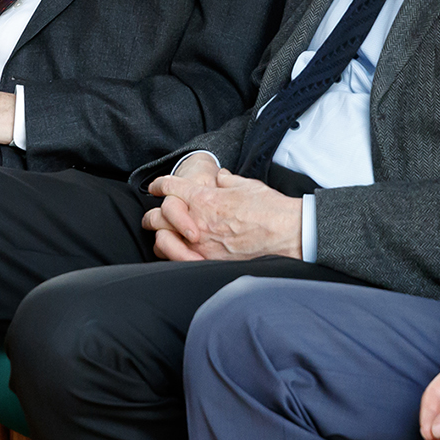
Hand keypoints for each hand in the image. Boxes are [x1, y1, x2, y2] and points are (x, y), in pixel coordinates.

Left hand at [142, 165, 300, 261]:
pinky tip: (174, 251)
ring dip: (159, 235)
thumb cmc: (269, 208)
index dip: (159, 185)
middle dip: (152, 214)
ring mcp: (201, 244)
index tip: (156, 187)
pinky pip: (177, 259)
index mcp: (204, 198)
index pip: (170, 187)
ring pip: (162, 240)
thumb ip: (226, 181)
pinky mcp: (209, 261)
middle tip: (152, 214)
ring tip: (160, 234)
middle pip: (158, 215)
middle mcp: (197, 221)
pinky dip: (172, 254)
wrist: (286, 233)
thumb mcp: (245, 184)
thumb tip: (220, 177)